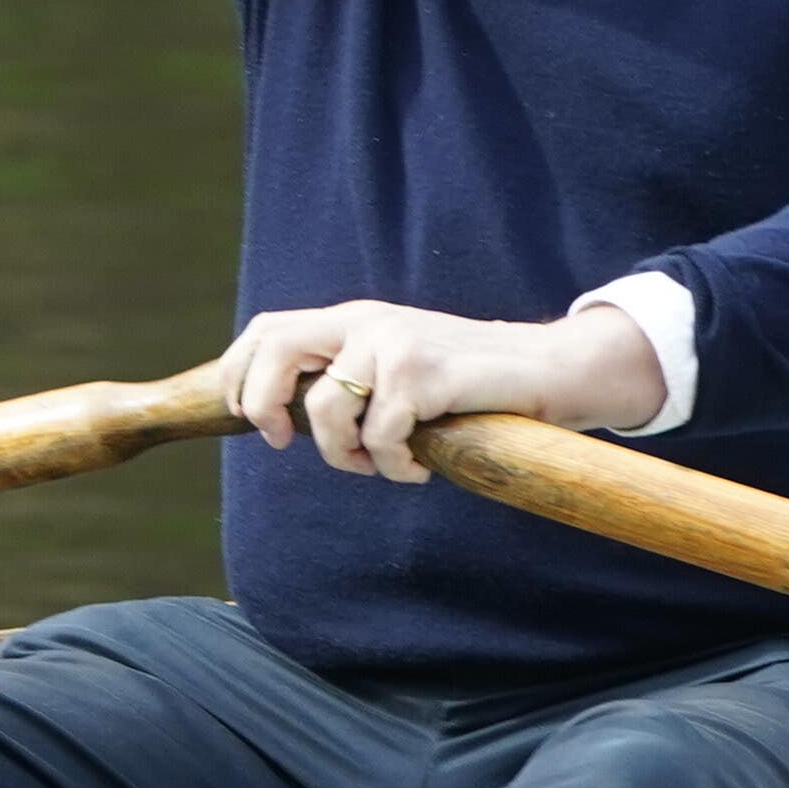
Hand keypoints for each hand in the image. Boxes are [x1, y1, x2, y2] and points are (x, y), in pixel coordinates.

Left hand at [224, 299, 667, 484]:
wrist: (547, 371)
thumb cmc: (468, 387)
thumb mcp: (397, 371)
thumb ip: (349, 380)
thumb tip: (284, 420)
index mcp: (353, 319)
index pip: (269, 330)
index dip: (241, 373)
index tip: (248, 418)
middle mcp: (366, 322)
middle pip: (276, 348)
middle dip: (263, 403)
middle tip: (283, 441)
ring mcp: (394, 343)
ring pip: (326, 410)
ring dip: (346, 456)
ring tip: (384, 464)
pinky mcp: (423, 371)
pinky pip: (380, 437)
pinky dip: (394, 468)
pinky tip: (420, 467)